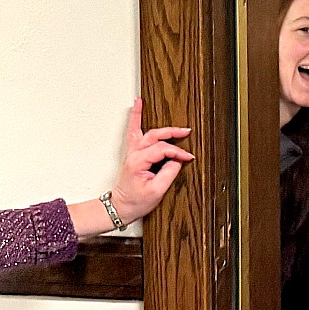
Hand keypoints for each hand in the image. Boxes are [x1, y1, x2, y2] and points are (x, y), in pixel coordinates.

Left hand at [108, 99, 194, 223]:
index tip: (188, 157)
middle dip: (171, 132)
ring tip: (143, 102)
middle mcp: (134, 154)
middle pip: (154, 136)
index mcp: (139, 162)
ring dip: (141, 115)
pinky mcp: (133, 154)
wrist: (120, 207)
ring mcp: (132, 153)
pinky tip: (135, 107)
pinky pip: (133, 132)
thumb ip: (169, 173)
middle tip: (186, 131)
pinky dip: (134, 119)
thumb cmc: (136, 202)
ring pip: (142, 130)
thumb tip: (178, 160)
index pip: (162, 150)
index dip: (177, 152)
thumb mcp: (156, 191)